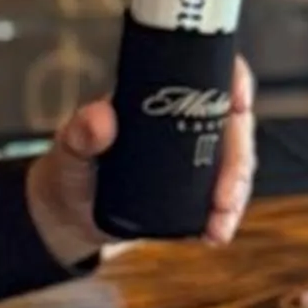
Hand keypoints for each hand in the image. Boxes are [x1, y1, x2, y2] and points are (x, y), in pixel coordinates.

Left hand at [25, 55, 257, 264]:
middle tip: (224, 197)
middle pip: (234, 125)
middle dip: (238, 162)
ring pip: (236, 163)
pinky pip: (225, 195)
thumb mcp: (69, 149)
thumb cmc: (70, 169)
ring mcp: (194, 153)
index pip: (211, 73)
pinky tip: (216, 235)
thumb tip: (102, 116)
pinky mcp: (196, 187)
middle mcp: (185, 120)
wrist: (69, 212)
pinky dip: (227, 216)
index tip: (239, 102)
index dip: (235, 80)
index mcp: (161, 95)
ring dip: (237, 194)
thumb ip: (80, 133)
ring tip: (219, 226)